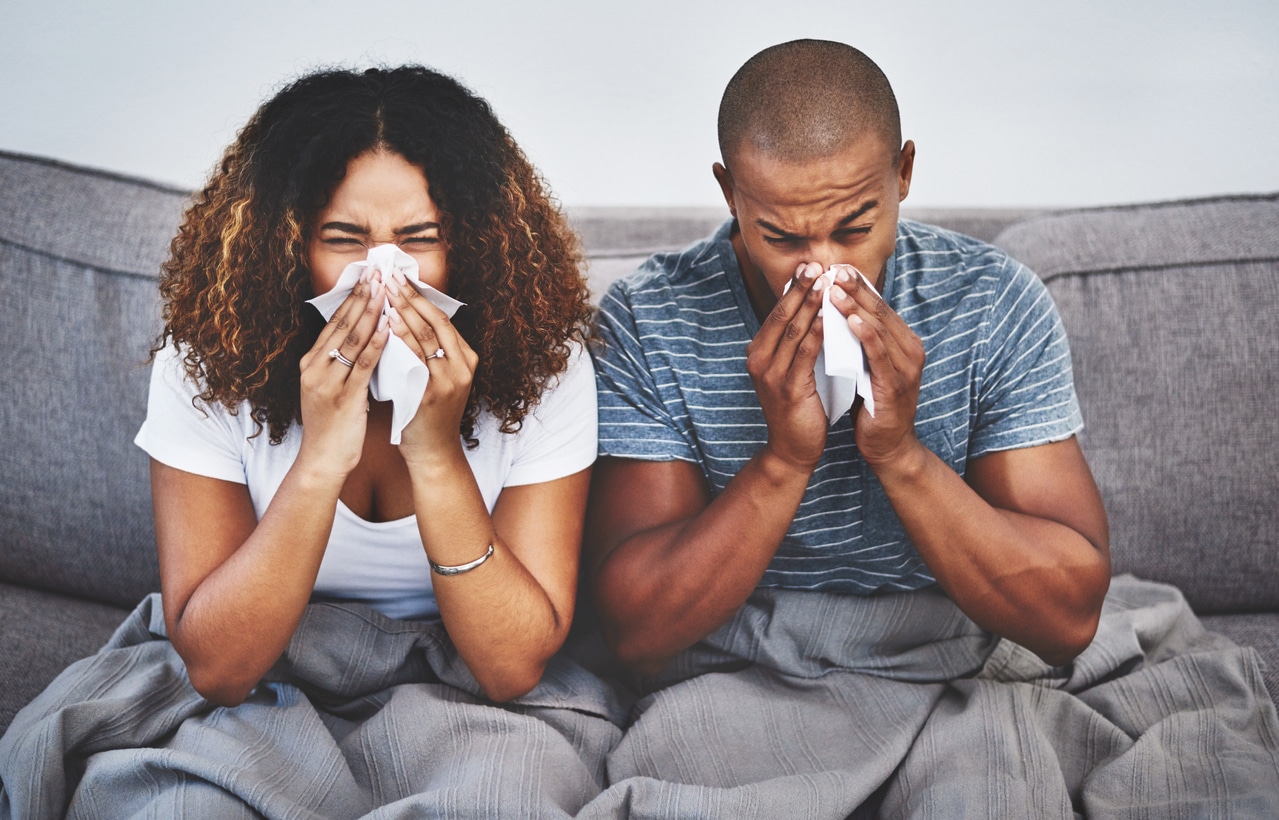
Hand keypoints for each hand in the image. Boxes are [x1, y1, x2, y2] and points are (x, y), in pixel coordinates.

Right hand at [297, 273, 389, 477]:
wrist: (322, 460)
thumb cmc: (333, 425)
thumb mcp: (332, 387)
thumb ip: (342, 363)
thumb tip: (364, 336)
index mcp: (311, 362)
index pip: (333, 322)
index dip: (351, 297)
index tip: (367, 276)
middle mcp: (315, 367)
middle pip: (341, 324)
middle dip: (361, 296)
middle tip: (377, 272)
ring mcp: (327, 382)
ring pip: (351, 340)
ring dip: (370, 313)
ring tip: (385, 290)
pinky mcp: (343, 397)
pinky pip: (362, 364)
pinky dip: (376, 343)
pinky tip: (388, 327)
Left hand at [381, 268, 478, 456]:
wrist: (434, 453)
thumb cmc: (430, 415)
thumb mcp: (440, 379)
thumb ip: (432, 353)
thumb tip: (407, 319)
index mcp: (466, 360)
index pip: (443, 319)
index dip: (421, 297)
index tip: (401, 279)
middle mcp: (462, 367)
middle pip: (436, 323)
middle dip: (411, 297)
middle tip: (390, 276)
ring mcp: (448, 380)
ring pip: (426, 337)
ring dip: (404, 311)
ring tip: (385, 291)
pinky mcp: (432, 393)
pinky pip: (415, 358)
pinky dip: (401, 337)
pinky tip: (387, 323)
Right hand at [745, 262, 829, 471]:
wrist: (792, 449)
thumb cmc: (799, 406)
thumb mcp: (792, 369)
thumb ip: (797, 343)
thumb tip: (815, 309)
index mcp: (758, 352)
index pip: (776, 312)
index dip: (793, 288)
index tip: (809, 265)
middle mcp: (758, 360)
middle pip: (781, 315)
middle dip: (800, 289)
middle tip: (817, 265)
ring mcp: (770, 375)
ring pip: (792, 330)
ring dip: (811, 305)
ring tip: (826, 283)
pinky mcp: (787, 389)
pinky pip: (804, 353)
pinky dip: (817, 332)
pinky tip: (830, 317)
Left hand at [827, 266, 925, 467]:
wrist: (887, 446)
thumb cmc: (872, 404)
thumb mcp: (865, 365)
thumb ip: (858, 341)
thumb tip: (835, 312)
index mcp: (903, 342)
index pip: (878, 306)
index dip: (858, 285)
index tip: (836, 267)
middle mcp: (910, 350)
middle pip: (879, 311)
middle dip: (856, 288)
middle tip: (834, 268)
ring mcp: (906, 367)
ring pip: (879, 327)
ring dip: (855, 306)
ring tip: (834, 289)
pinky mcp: (896, 384)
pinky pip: (880, 353)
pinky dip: (866, 334)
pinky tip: (851, 320)